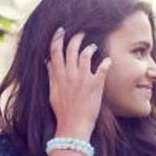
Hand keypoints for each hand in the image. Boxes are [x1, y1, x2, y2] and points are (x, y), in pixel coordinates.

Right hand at [46, 28, 111, 143]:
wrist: (74, 125)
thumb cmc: (63, 111)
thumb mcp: (53, 92)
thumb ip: (51, 76)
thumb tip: (47, 62)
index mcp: (58, 75)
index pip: (55, 51)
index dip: (57, 38)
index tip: (60, 30)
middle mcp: (69, 74)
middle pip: (71, 49)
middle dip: (75, 38)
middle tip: (81, 32)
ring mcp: (82, 79)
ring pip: (85, 55)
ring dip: (90, 48)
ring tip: (93, 46)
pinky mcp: (95, 85)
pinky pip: (102, 68)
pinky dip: (105, 62)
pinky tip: (108, 60)